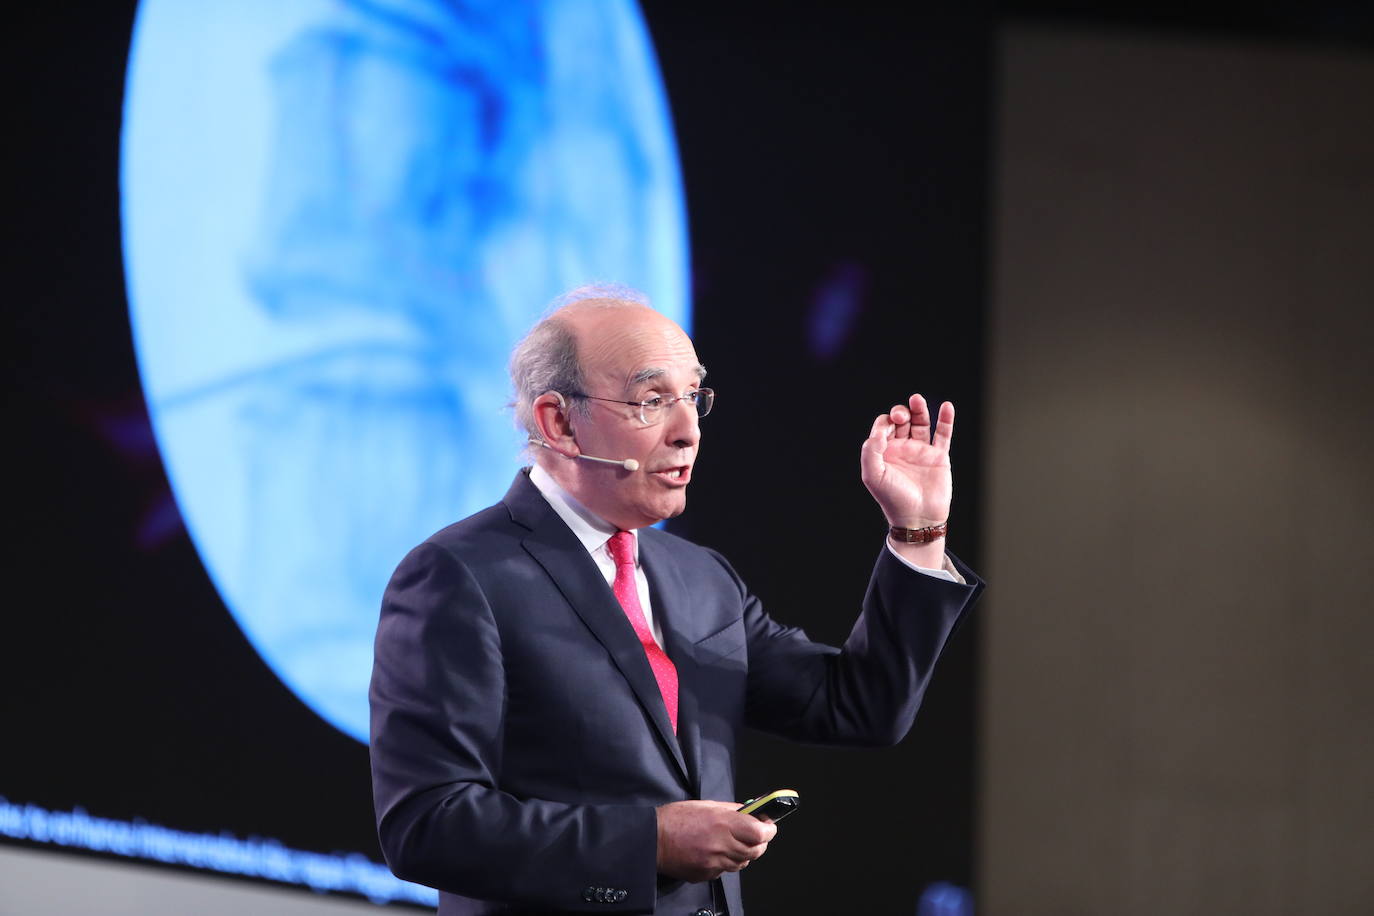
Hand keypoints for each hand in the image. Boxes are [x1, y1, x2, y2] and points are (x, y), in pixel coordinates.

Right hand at [656, 800, 776, 882]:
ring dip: (744, 853)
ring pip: (743, 862)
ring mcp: (714, 863)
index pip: (760, 832)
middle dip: (760, 842)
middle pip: (756, 850)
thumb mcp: (706, 805)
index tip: (768, 825)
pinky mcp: (707, 874)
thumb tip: (749, 812)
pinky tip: (716, 852)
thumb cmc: (676, 818)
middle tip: (756, 834)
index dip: (769, 829)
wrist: (653, 839)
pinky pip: (726, 870)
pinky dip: (727, 862)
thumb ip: (731, 810)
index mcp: (723, 823)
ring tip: (733, 842)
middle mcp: (722, 845)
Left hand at [860, 394, 953, 528]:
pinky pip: (943, 434)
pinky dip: (946, 420)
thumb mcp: (873, 475)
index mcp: (884, 452)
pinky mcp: (939, 456)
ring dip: (919, 409)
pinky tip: (947, 406)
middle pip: (902, 421)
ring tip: (917, 399)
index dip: (885, 422)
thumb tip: (877, 431)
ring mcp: (921, 451)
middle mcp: (902, 448)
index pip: (884, 426)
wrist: (917, 517)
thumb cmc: (892, 498)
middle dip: (900, 413)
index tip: (888, 430)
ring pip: (921, 423)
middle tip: (902, 417)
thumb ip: (870, 451)